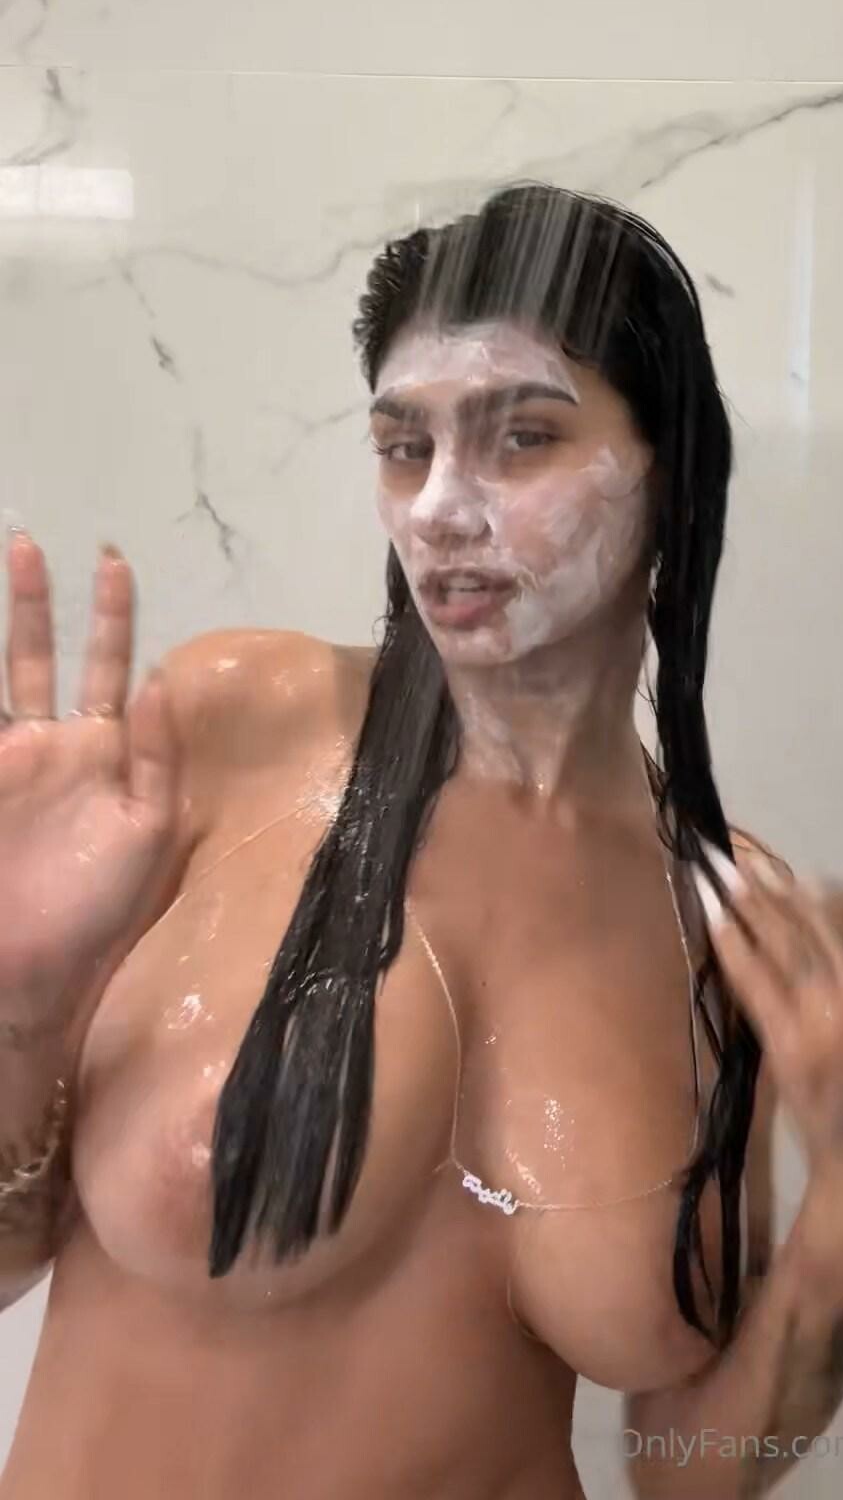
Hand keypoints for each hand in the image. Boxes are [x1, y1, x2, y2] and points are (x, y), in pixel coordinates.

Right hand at [1, 532, 185, 1032]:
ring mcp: (7, 759)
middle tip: (30, 542)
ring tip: (6, 562)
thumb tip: (156, 679)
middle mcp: (50, 745)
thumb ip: (156, 757)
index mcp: (101, 752)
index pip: (107, 666)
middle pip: (40, 654)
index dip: (110, 615)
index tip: (112, 560)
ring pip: (4, 675)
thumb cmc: (98, 909)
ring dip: (6, 626)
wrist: (31, 972)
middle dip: (36, 601)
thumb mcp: (149, 831)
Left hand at [694, 840, 842, 1223]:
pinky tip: (713, 916)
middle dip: (779, 886)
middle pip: (820, 917)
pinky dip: (731, 942)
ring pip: (785, 937)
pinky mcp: (788, 1038)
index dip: (831, 892)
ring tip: (720, 873)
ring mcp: (831, 1014)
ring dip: (748, 899)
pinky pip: (754, 976)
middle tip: (745, 859)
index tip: (805, 883)